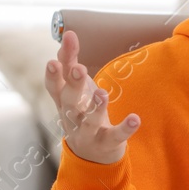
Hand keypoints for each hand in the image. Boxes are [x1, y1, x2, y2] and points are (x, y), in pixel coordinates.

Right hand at [44, 30, 140, 164]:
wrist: (92, 156)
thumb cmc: (81, 113)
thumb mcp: (74, 89)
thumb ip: (71, 63)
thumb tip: (68, 34)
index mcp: (63, 103)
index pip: (54, 87)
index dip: (53, 75)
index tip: (53, 61)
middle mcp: (72, 118)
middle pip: (68, 102)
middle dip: (72, 86)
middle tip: (79, 69)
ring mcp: (88, 133)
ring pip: (88, 121)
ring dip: (95, 107)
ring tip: (102, 93)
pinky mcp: (106, 143)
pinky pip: (115, 136)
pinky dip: (125, 128)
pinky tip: (135, 119)